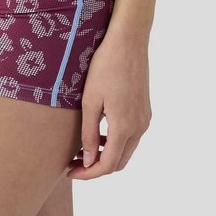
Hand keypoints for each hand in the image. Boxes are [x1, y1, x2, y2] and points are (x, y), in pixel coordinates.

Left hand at [65, 29, 151, 178]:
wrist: (128, 41)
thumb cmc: (105, 66)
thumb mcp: (90, 101)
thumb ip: (89, 134)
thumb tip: (88, 161)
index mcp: (124, 127)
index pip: (107, 165)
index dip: (88, 173)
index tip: (70, 171)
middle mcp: (139, 127)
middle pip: (119, 162)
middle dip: (96, 167)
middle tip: (74, 162)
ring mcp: (144, 119)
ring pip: (126, 151)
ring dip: (106, 155)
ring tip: (83, 148)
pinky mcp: (145, 111)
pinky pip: (131, 137)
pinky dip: (115, 142)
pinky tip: (99, 132)